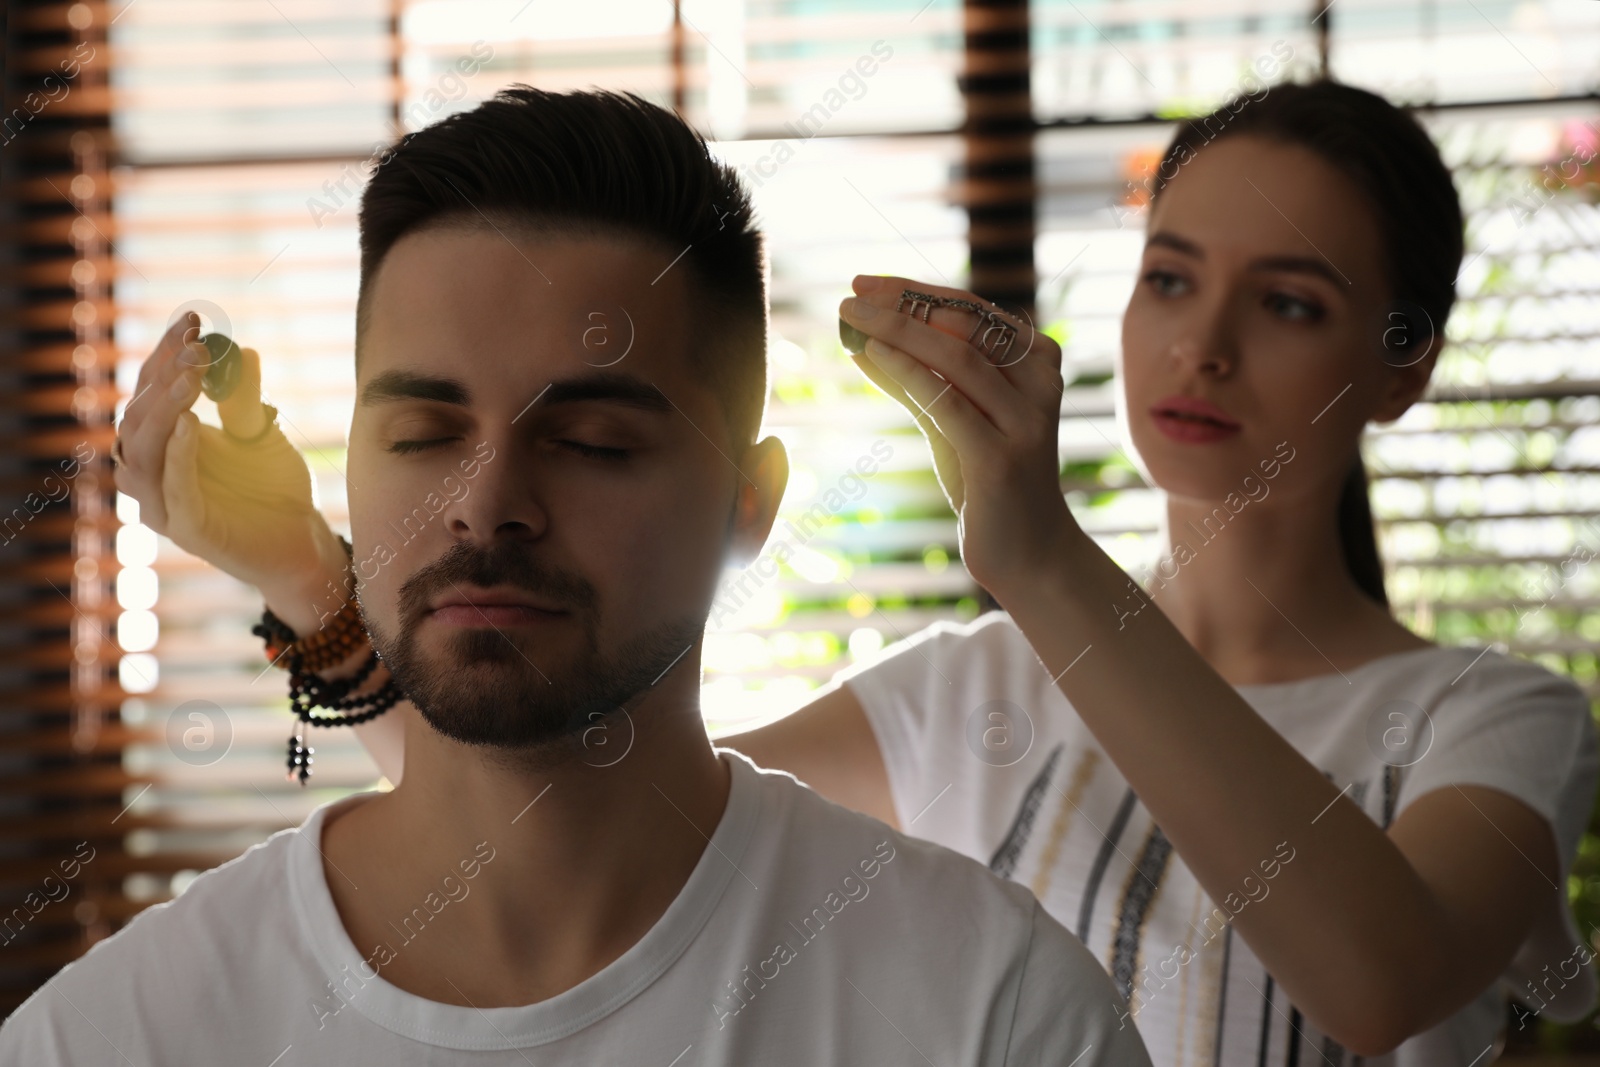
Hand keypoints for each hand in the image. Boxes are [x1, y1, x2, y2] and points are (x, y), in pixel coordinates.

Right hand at [113, 313, 343, 603]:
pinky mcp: (186, 530)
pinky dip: (176, 455)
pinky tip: (190, 424)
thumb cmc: (274, 489)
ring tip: (192, 376)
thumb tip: (242, 350)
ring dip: (165, 409)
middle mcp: (153, 472)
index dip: (165, 355)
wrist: (303, 543)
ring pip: (142, 451)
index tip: (192, 320)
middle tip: (197, 345)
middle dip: (165, 375)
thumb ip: (244, 399)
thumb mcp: (260, 434)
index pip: (150, 391)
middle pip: (139, 415)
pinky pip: (170, 489)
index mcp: (164, 445)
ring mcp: (163, 504)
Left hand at [838, 275, 1077, 595]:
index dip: (914, 291)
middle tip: (851, 293)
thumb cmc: (987, 482)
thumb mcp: (950, 422)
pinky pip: (949, 402)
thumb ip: (915, 382)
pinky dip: (908, 371)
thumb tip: (861, 342)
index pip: (970, 309)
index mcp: (1036, 361)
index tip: (865, 282)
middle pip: (963, 325)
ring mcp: (1025, 420)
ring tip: (850, 316)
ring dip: (896, 329)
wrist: (1028, 552)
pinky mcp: (1002, 458)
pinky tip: (873, 353)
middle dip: (901, 303)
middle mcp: (1039, 382)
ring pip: (957, 357)